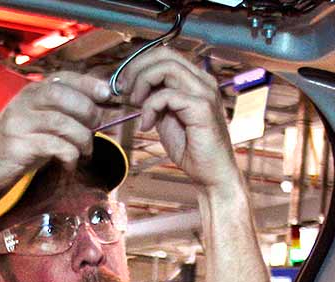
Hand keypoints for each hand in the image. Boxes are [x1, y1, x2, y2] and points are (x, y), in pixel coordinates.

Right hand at [0, 71, 109, 195]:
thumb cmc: (18, 143)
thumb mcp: (39, 122)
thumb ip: (64, 113)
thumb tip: (101, 111)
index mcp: (31, 92)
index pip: (63, 79)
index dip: (88, 84)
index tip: (107, 94)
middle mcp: (24, 103)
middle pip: (63, 96)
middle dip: (87, 111)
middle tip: (96, 128)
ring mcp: (19, 123)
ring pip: (62, 123)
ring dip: (82, 138)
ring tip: (85, 151)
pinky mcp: (18, 145)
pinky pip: (54, 145)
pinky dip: (69, 155)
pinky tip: (70, 163)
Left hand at [119, 46, 239, 190]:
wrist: (210, 172)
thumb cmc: (190, 147)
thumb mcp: (165, 116)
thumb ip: (154, 99)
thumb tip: (134, 87)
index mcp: (195, 80)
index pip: (165, 55)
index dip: (139, 64)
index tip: (124, 83)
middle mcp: (203, 81)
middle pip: (165, 55)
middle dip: (137, 69)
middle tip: (124, 90)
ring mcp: (205, 93)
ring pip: (166, 68)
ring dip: (142, 84)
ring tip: (135, 105)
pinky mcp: (202, 108)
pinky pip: (167, 95)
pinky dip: (150, 108)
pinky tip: (147, 125)